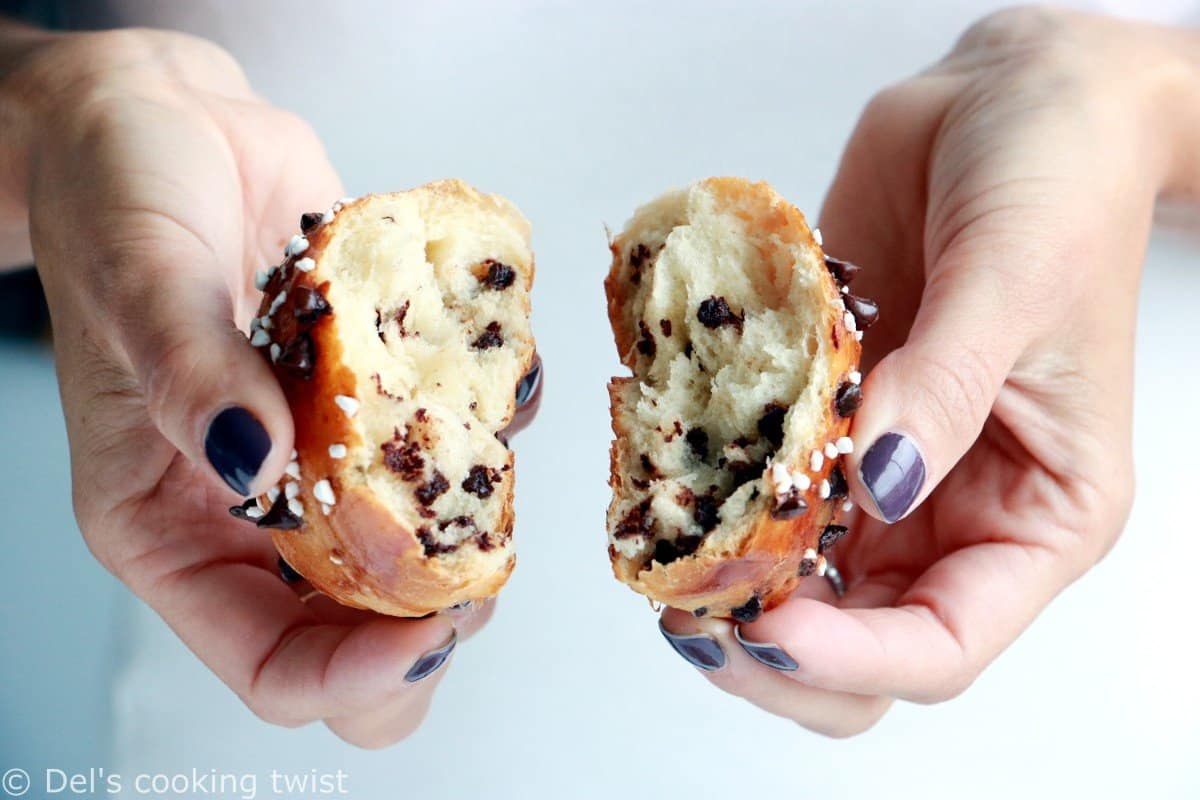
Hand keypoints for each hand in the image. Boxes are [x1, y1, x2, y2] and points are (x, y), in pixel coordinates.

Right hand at [4, 26, 488, 746]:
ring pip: (421, 550)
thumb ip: (195, 376)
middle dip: (435, 617)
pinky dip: (493, 425)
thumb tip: (256, 465)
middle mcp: (253, 511)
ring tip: (491, 447)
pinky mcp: (372, 397)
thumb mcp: (138, 279)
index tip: (436, 628)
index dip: (362, 673)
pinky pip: (449, 444)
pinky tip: (498, 378)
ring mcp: (322, 456)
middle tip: (484, 559)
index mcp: (172, 529)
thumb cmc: (116, 195)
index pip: (274, 664)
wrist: (165, 120)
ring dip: (476, 518)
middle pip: (363, 630)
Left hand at [659, 7, 1199, 734]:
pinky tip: (660, 476)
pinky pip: (757, 481)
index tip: (769, 625)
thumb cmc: (1058, 183)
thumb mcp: (1017, 285)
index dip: (851, 657)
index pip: (942, 643)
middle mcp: (954, 510)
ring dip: (723, 577)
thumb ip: (943, 391)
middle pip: (857, 639)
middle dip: (771, 645)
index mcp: (1038, 515)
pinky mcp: (821, 413)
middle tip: (691, 607)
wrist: (1002, 102)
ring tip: (659, 551)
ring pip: (794, 576)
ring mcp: (878, 469)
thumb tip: (878, 482)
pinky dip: (706, 493)